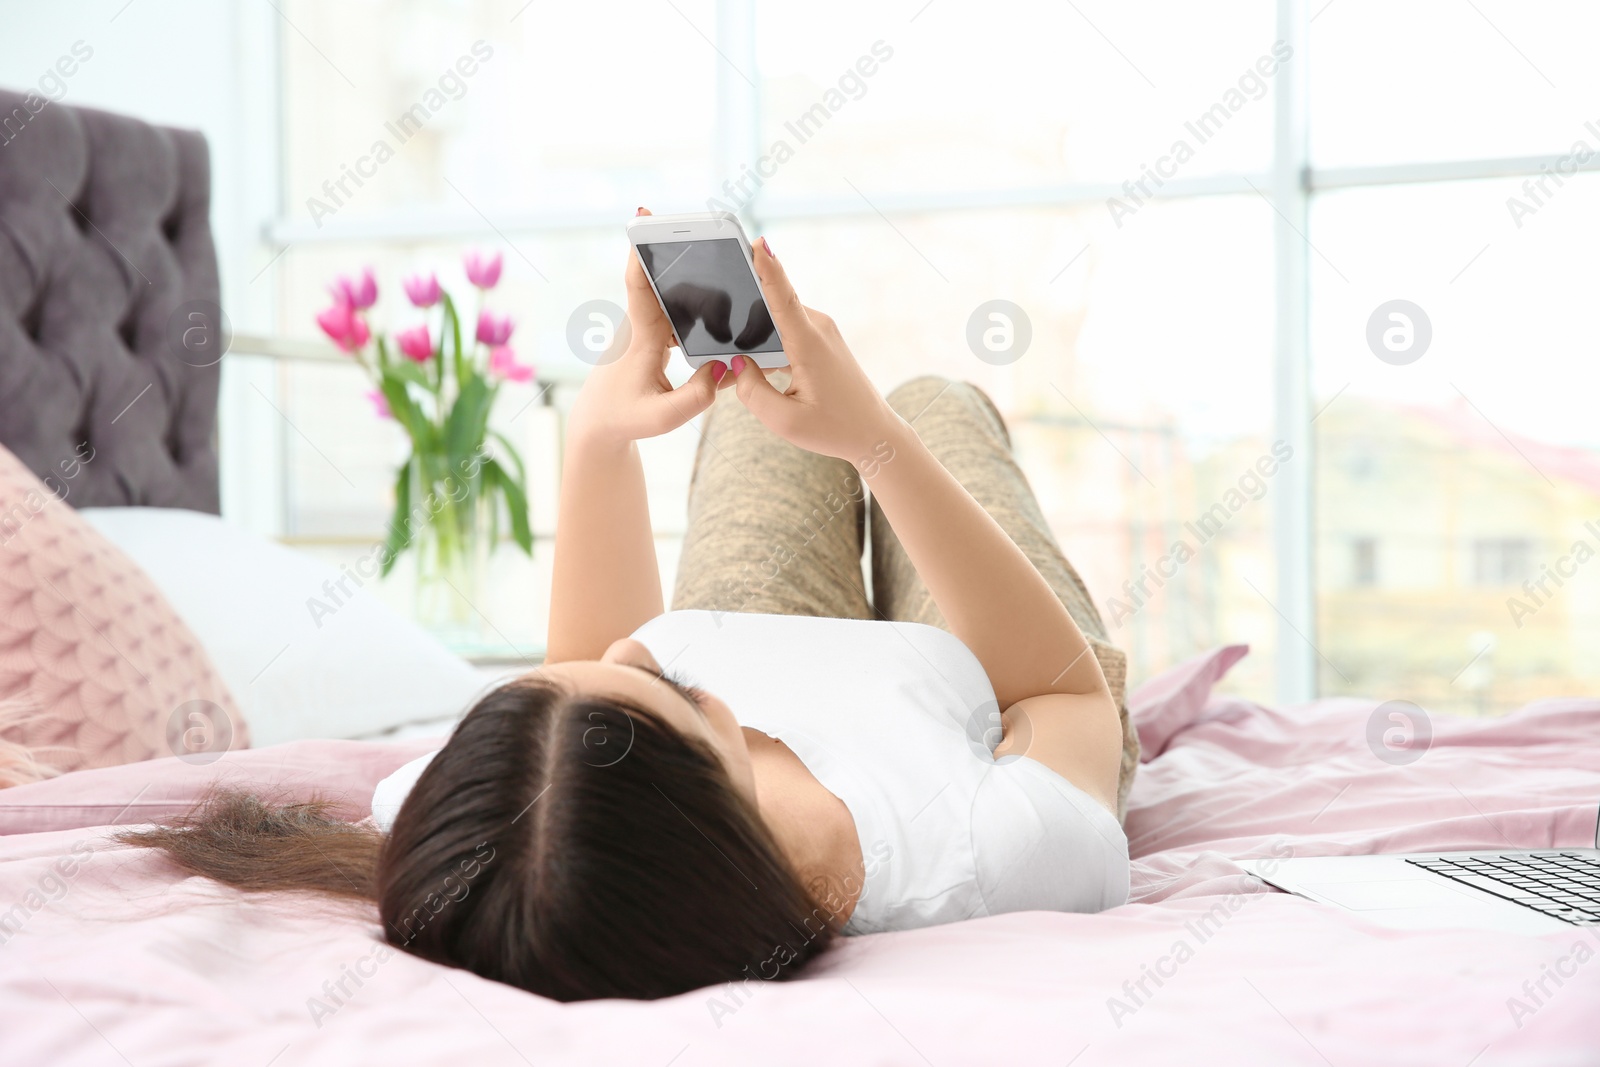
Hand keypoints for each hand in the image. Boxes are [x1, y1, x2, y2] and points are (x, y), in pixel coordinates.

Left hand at [568, 208, 730, 444]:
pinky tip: (723, 314)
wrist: (598, 425)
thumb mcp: (663, 418)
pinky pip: (675, 311)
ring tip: (731, 275)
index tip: (643, 217)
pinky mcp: (651, 335)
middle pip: (666, 282)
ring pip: (674, 296)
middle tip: (711, 236)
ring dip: (699, 287)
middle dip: (688, 260)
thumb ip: (697, 397)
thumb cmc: (625, 419)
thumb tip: (725, 367)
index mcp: (639, 338)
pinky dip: (697, 308)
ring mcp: (644, 328)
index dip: (641, 251)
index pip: (638, 285)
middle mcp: (639, 325)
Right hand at [731, 238, 897, 463]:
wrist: (874, 434)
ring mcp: (821, 331)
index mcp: (808, 343)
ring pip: (777, 320)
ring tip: (736, 364)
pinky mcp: (821, 339)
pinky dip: (768, 343)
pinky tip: (755, 367)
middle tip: (716, 336)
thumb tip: (737, 364)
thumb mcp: (784, 421)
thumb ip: (752, 392)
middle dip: (741, 314)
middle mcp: (817, 328)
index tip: (756, 241)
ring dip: (754, 334)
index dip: (767, 267)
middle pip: (770, 306)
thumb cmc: (834, 429)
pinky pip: (787, 330)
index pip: (783, 296)